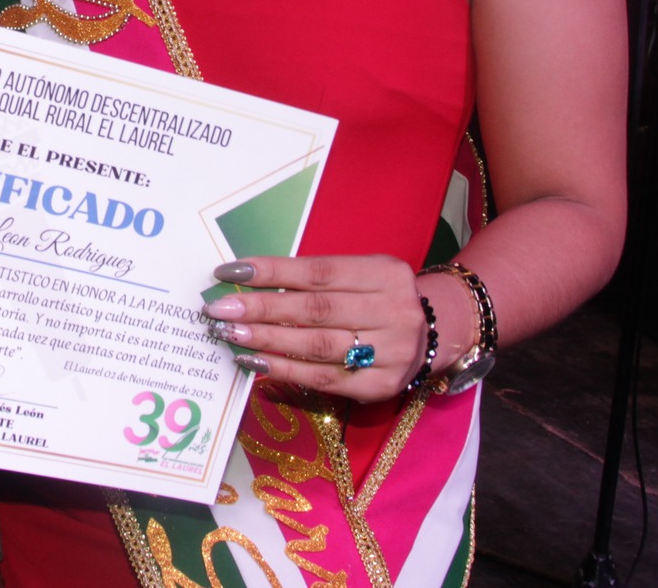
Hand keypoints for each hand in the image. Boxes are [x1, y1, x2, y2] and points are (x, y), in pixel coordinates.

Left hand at [201, 254, 429, 401]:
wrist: (438, 330)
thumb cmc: (380, 297)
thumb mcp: (361, 275)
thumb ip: (317, 278)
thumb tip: (251, 282)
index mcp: (384, 274)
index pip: (319, 272)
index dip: (273, 272)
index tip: (230, 272)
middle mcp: (392, 311)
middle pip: (316, 311)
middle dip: (262, 309)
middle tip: (219, 309)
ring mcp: (390, 353)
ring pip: (318, 347)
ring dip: (267, 340)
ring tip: (230, 333)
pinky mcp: (381, 386)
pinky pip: (324, 379)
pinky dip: (284, 370)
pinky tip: (254, 360)